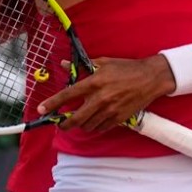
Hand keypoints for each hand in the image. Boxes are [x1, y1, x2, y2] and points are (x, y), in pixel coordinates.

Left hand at [38, 56, 175, 131]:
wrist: (150, 78)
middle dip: (64, 124)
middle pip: (76, 118)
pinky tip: (96, 120)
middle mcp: (100, 98)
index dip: (53, 103)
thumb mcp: (104, 63)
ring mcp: (110, 110)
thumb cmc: (126, 68)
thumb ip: (82, 66)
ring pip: (88, 126)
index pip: (68, 95)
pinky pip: (101, 128)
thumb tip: (62, 64)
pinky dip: (95, 126)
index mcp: (95, 82)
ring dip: (81, 124)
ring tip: (81, 119)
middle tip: (61, 123)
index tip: (41, 110)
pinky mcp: (119, 119)